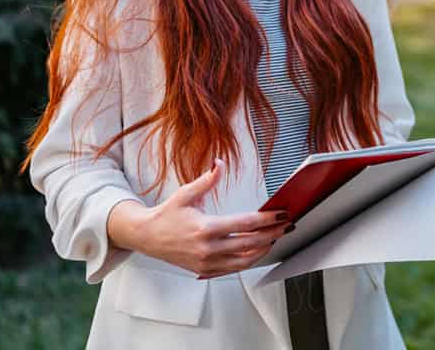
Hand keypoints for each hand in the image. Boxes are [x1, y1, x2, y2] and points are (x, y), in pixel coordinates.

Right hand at [107, 159, 292, 278]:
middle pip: (249, 244)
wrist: (147, 237)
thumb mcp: (185, 193)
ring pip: (244, 261)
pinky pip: (233, 269)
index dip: (267, 220)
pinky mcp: (204, 270)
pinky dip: (248, 261)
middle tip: (287, 226)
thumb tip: (220, 163)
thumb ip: (207, 180)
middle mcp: (207, 248)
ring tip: (276, 237)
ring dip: (263, 250)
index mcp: (205, 228)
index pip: (245, 224)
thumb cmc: (167, 215)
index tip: (282, 214)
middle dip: (272, 234)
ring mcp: (206, 262)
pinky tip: (258, 250)